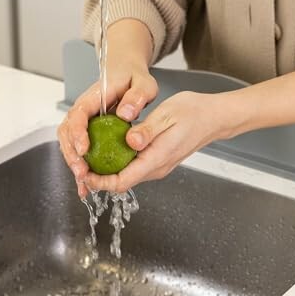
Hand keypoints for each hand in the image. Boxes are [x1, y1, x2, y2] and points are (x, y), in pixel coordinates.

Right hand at [57, 59, 157, 197]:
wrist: (126, 70)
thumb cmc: (134, 77)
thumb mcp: (143, 84)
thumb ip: (136, 97)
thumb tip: (125, 113)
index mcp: (94, 96)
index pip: (78, 114)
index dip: (77, 132)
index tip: (83, 149)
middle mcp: (84, 108)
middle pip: (67, 131)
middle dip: (71, 154)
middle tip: (82, 173)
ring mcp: (85, 119)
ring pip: (69, 142)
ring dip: (74, 163)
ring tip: (83, 184)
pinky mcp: (89, 129)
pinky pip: (80, 148)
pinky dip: (82, 165)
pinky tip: (87, 184)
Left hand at [83, 91, 228, 192]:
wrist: (213, 118)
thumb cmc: (193, 113)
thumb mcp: (167, 115)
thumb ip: (147, 130)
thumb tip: (129, 142)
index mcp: (157, 158)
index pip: (123, 181)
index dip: (100, 181)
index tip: (83, 172)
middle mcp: (157, 167)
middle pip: (122, 182)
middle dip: (99, 177)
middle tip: (81, 162)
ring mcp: (159, 165)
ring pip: (128, 176)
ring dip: (108, 171)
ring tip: (91, 156)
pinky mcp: (159, 159)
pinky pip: (135, 167)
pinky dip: (119, 163)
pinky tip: (110, 148)